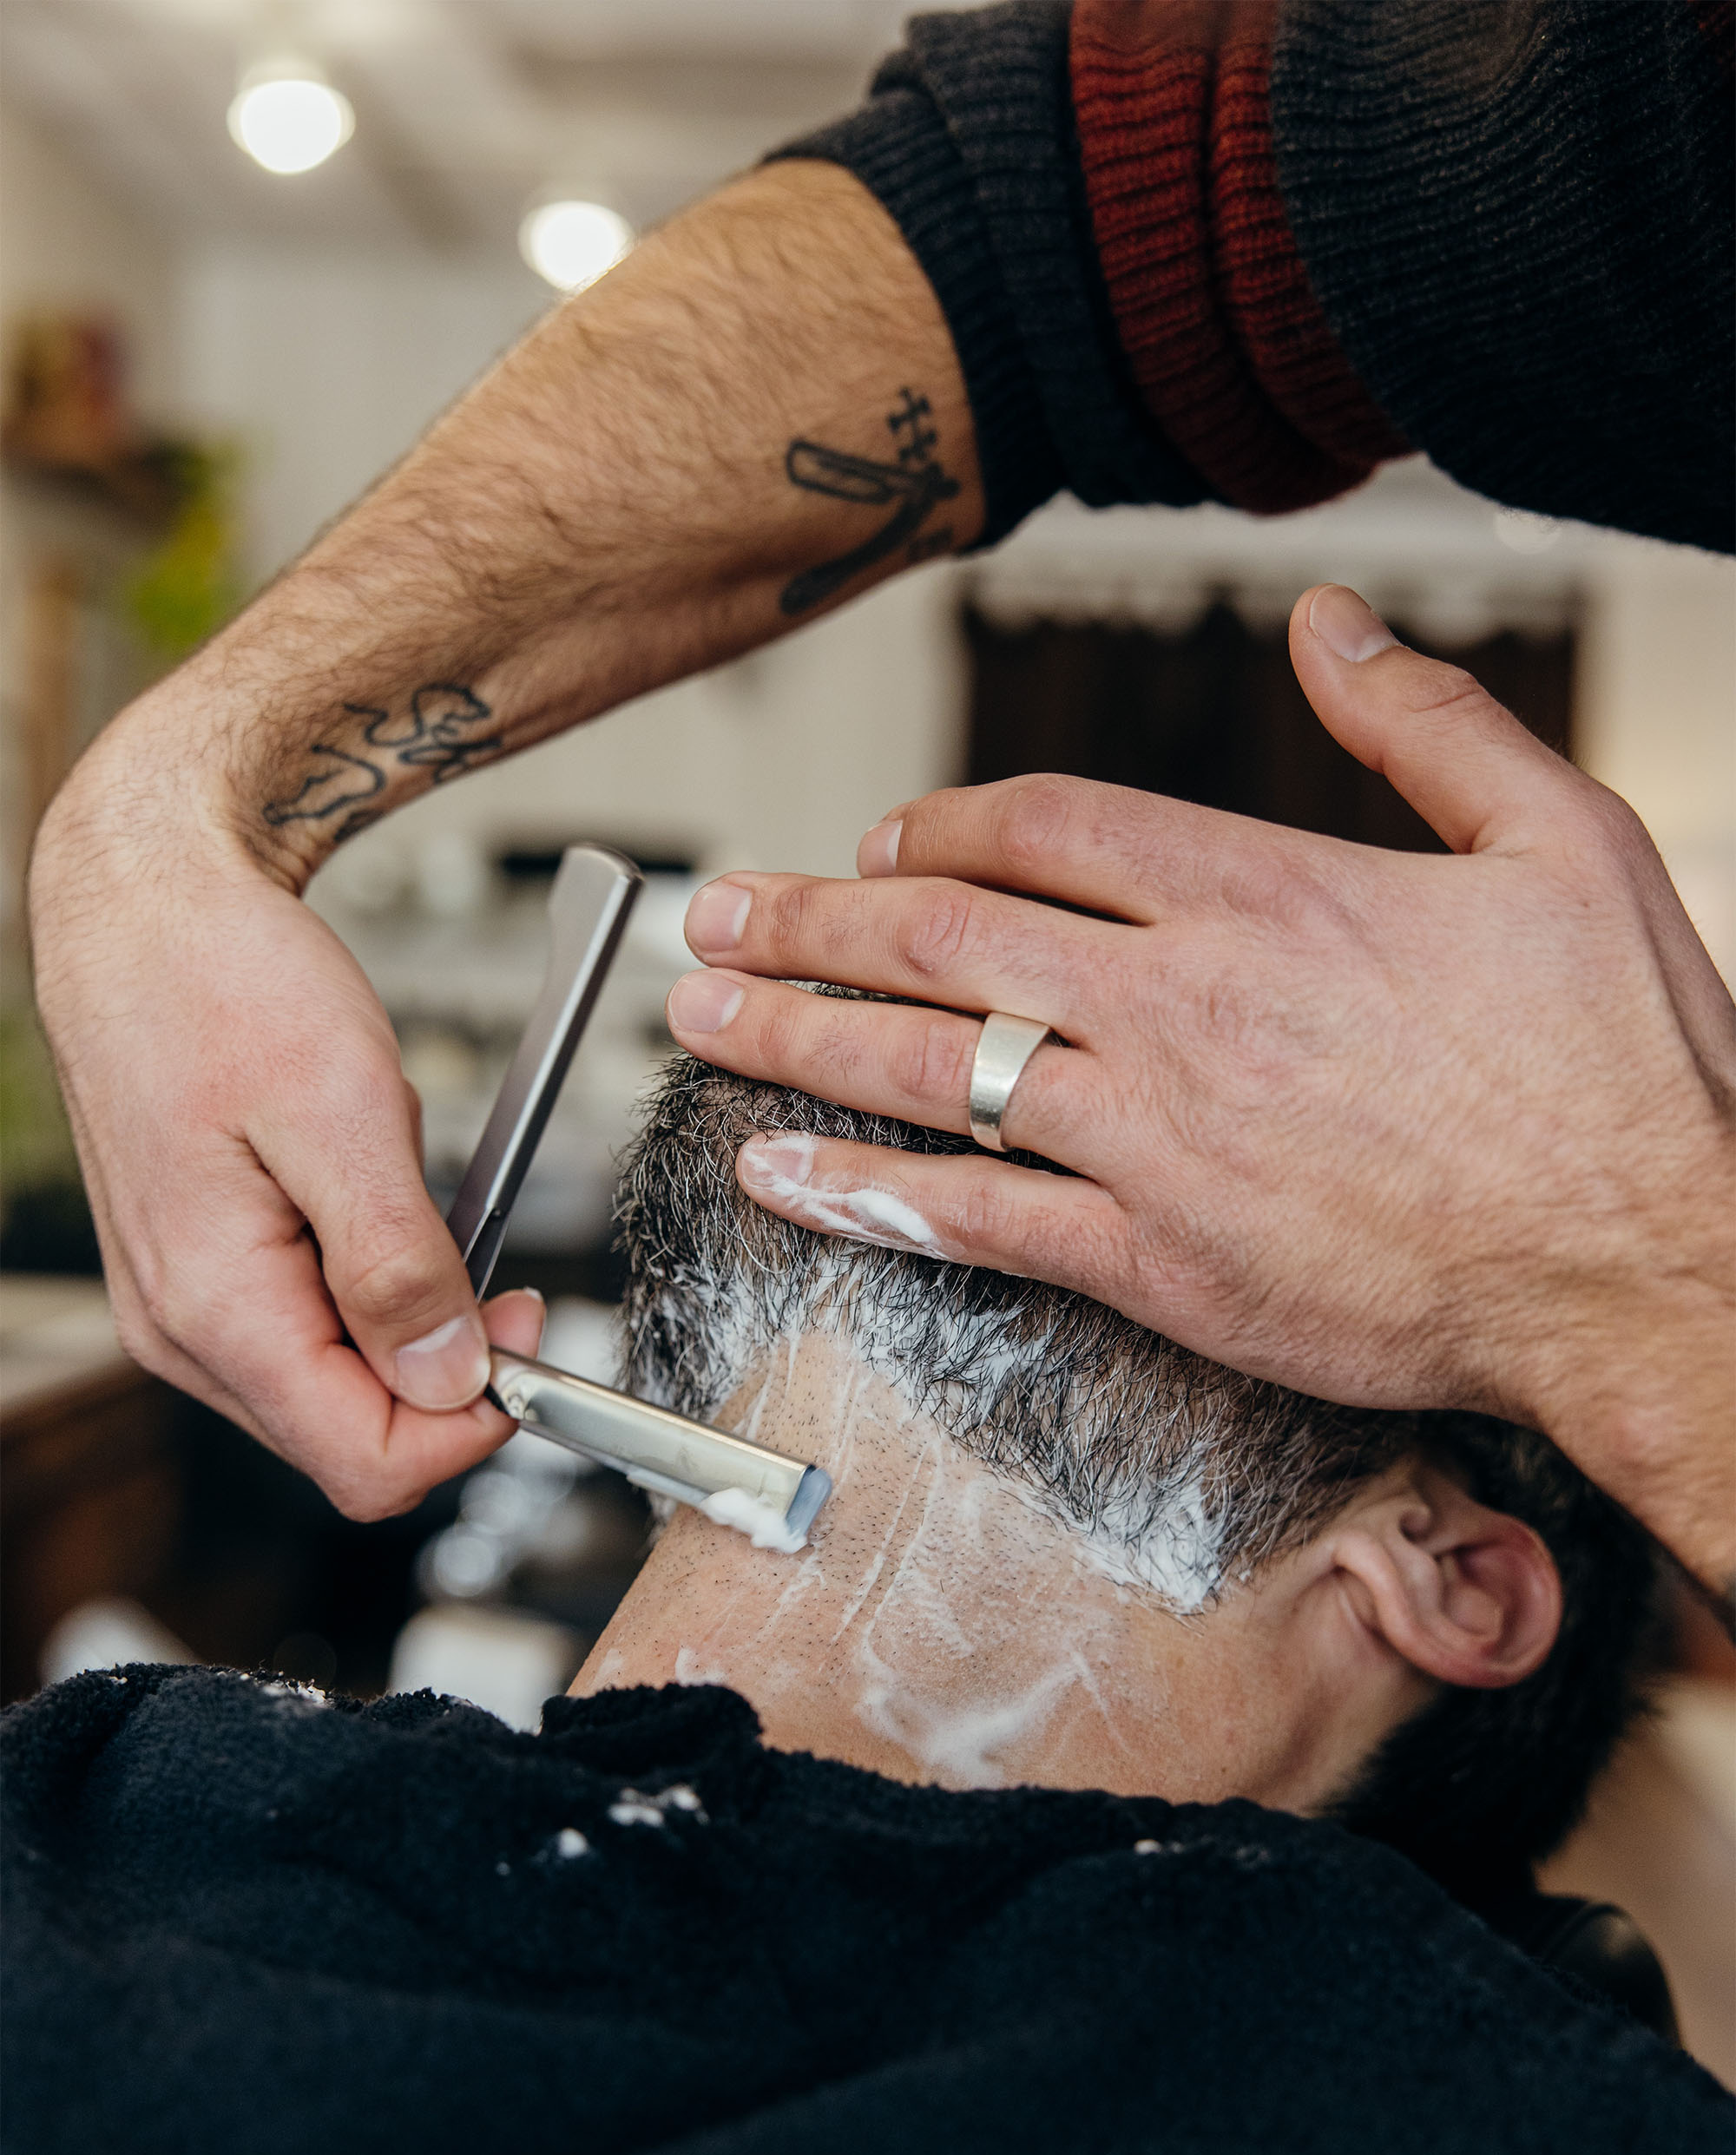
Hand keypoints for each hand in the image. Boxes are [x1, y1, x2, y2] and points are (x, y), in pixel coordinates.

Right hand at [29, 723, 540, 1519]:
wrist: (145, 908)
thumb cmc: (223, 981)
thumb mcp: (343, 1111)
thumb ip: (396, 1263)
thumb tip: (448, 1380)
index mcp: (214, 1308)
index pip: (365, 1463)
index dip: (471, 1428)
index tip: (529, 1340)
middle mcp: (184, 1330)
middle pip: (352, 1437)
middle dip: (444, 1372)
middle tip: (498, 1270)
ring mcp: (186, 1305)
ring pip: (336, 1385)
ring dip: (406, 1317)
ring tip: (409, 1201)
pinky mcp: (204, 1271)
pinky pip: (310, 1324)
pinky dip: (368, 1278)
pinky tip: (368, 1196)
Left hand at [665, 585, 1735, 1590]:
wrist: (1645, 1267)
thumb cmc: (1614, 1077)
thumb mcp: (1565, 841)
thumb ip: (1428, 724)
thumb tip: (1338, 627)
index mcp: (1270, 891)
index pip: (1046, 826)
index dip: (939, 825)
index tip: (881, 839)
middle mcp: (1188, 1003)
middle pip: (947, 931)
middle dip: (812, 914)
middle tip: (718, 911)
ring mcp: (1162, 1138)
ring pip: (933, 1063)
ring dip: (799, 1032)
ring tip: (702, 1012)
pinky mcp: (1163, 1262)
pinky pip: (978, 1218)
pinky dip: (867, 1191)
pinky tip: (783, 1172)